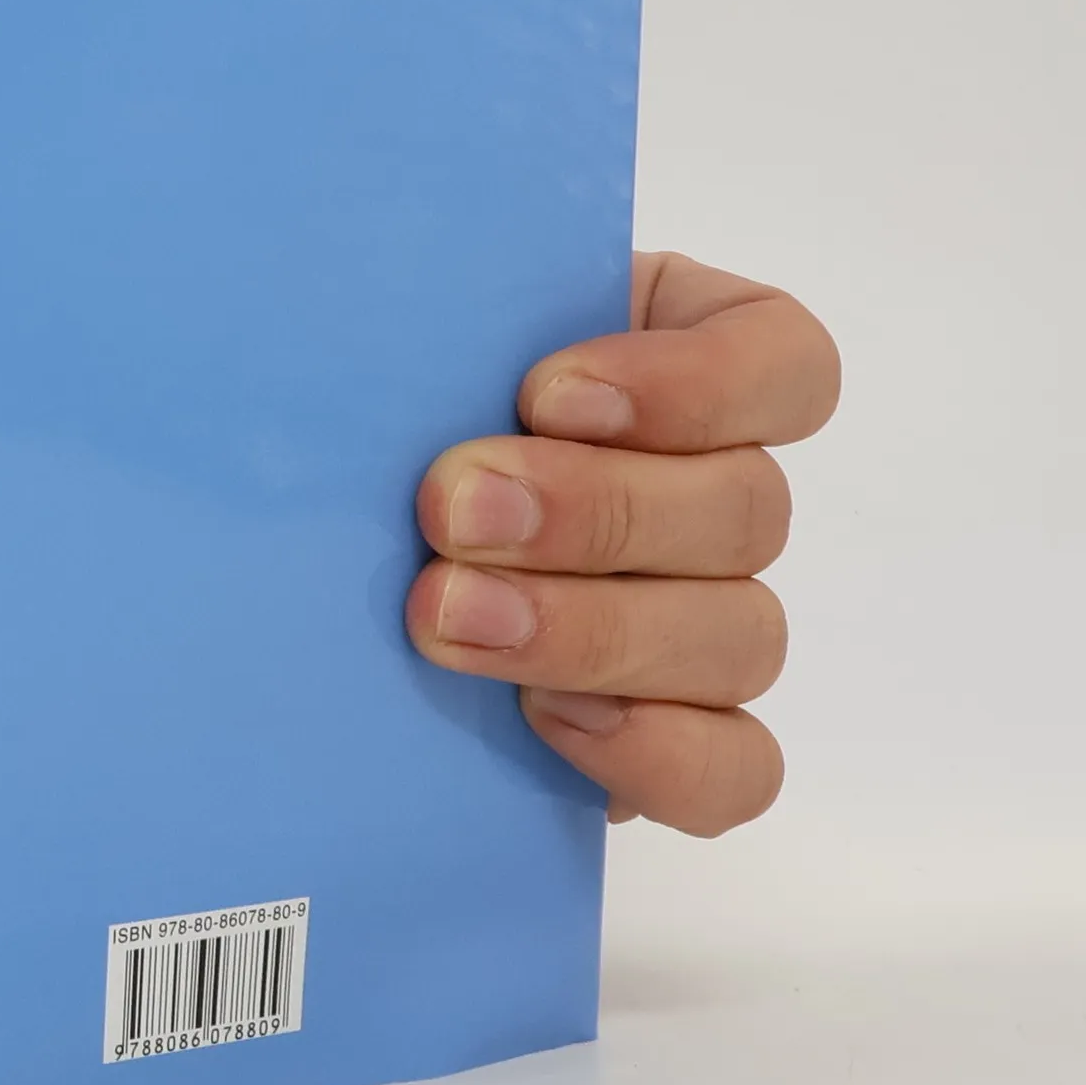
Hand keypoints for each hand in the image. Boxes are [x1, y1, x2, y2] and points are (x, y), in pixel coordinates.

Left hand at [404, 252, 838, 836]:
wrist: (303, 566)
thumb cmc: (378, 414)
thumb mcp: (413, 345)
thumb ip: (446, 328)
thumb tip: (401, 314)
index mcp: (685, 359)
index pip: (782, 360)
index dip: (694, 381)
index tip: (543, 392)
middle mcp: (716, 489)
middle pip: (746, 509)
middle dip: (592, 512)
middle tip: (450, 511)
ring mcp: (708, 621)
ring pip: (738, 635)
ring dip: (592, 629)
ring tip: (447, 618)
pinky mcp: (676, 740)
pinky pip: (733, 769)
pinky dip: (654, 750)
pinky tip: (543, 715)